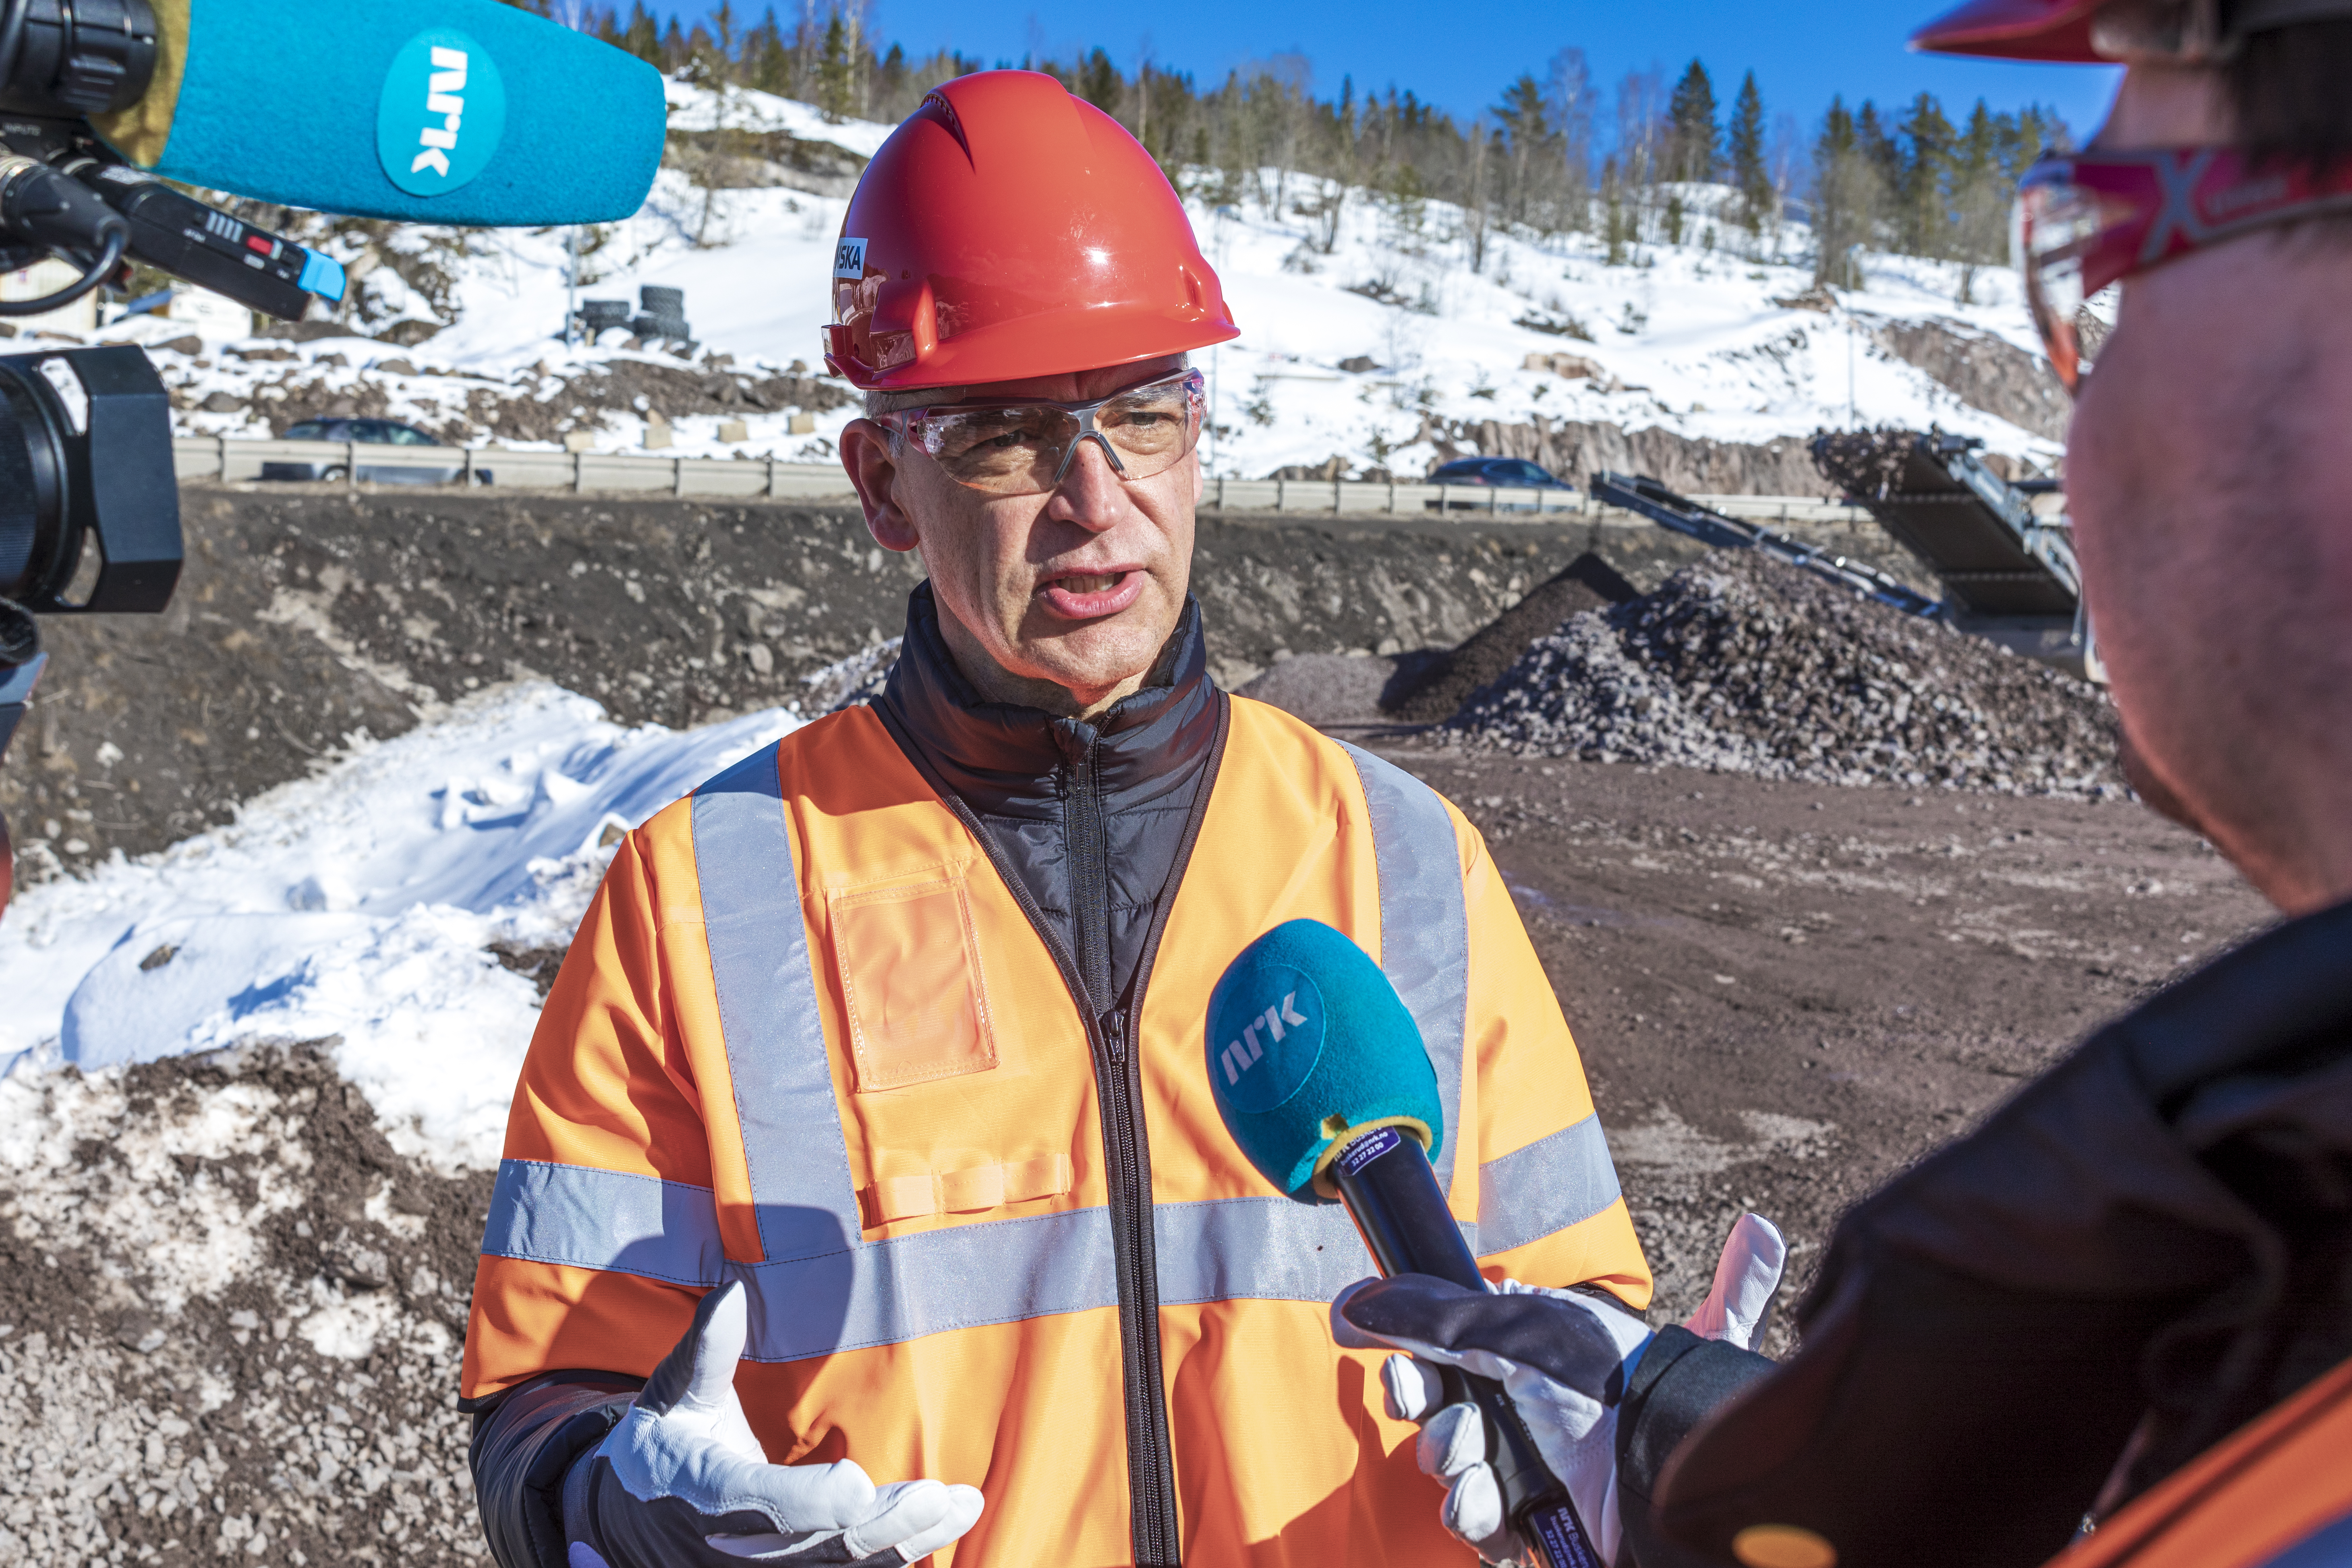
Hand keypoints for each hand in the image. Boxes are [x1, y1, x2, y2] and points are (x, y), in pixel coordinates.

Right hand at [567, 1280, 984, 1566]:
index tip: (858, 1485)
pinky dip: (893, 1555)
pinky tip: (939, 1527)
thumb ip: (704, 1353)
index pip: (757, 1505)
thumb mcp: (671, 1396)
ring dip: (904, 1541)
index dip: (808, 1503)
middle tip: (936, 1497)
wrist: (632, 1516)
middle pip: (814, 1548)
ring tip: (958, 1506)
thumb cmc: (664, 1446)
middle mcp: (734, 1545)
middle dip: (880, 1527)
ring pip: (839, 1567)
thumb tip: (730, 1293)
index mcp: (703, 1494)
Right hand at [1331, 1213, 1785, 1566]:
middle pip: (1431, 1419)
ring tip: (1485, 1470)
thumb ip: (1423, 1315)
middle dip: (1432, 1425)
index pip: (1433, 1359)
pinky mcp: (1532, 1520)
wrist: (1658, 1456)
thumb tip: (1344, 1306)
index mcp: (1512, 1353)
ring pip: (1447, 1474)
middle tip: (1455, 1427)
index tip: (1409, 1377)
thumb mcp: (1509, 1329)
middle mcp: (1514, 1407)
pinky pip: (1474, 1526)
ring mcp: (1523, 1466)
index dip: (1410, 1372)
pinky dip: (1478, 1518)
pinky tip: (1499, 1508)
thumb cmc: (1599, 1381)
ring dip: (1456, 1471)